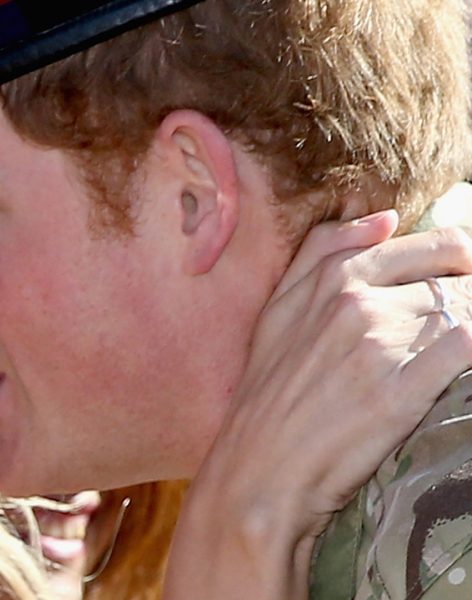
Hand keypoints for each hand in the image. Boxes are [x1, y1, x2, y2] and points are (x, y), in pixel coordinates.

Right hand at [165, 211, 471, 599]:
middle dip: (468, 297)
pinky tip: (457, 372)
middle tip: (450, 328)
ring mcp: (377, 343)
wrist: (259, 471)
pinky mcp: (401, 390)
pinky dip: (469, 351)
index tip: (464, 280)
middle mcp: (353, 301)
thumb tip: (384, 220)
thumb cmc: (267, 397)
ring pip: (462, 311)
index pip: (424, 245)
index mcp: (328, 279)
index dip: (457, 261)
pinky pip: (466, 347)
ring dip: (464, 330)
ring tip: (436, 362)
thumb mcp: (277, 313)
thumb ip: (321, 255)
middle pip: (453, 278)